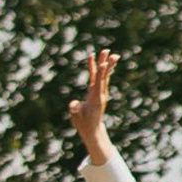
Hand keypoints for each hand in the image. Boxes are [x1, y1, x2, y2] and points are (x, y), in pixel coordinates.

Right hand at [66, 44, 117, 160]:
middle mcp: (100, 94)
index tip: (104, 63)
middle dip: (105, 63)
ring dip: (104, 63)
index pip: (98, 83)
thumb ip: (75, 110)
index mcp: (95, 99)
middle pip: (103, 76)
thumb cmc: (84, 123)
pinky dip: (97, 68)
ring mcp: (100, 92)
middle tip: (107, 51)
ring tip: (107, 51)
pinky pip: (97, 77)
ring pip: (103, 75)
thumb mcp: (77, 118)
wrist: (92, 129)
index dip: (101, 73)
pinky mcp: (97, 91)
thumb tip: (73, 105)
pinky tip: (97, 60)